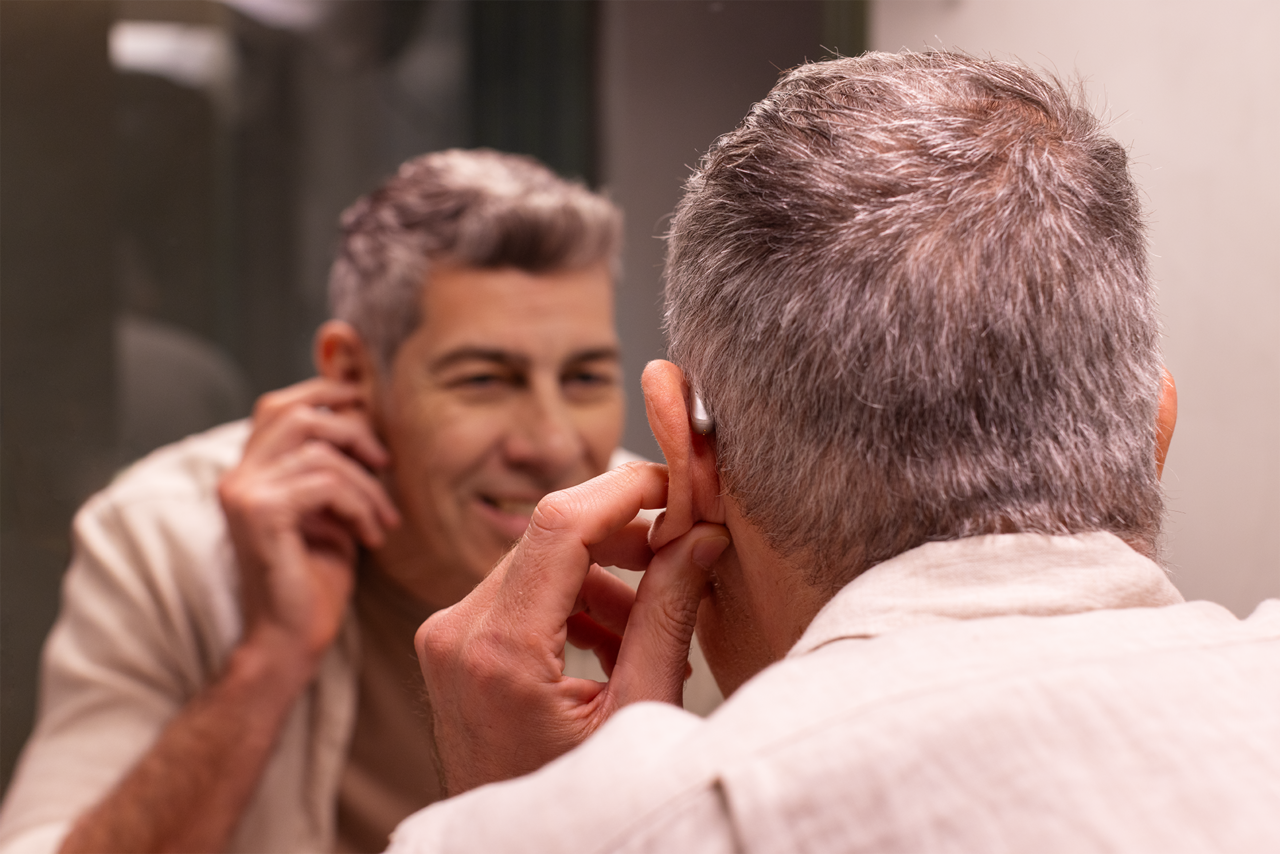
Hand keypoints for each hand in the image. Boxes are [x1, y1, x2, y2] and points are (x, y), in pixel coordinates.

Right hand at [219, 378, 399, 678]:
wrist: (290, 640)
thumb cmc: (315, 581)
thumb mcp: (331, 512)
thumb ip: (334, 468)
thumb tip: (365, 420)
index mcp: (248, 472)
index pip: (279, 406)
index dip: (325, 394)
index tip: (368, 409)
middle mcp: (237, 476)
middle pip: (298, 414)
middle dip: (353, 431)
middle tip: (385, 465)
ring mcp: (244, 493)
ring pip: (322, 452)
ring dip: (367, 485)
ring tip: (384, 519)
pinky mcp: (261, 514)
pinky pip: (326, 483)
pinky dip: (359, 505)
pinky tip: (372, 536)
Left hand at [415, 461, 729, 794]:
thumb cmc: (577, 804)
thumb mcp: (638, 712)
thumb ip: (668, 616)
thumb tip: (702, 537)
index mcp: (499, 652)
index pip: (559, 523)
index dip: (625, 489)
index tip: (678, 485)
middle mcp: (457, 633)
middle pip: (549, 534)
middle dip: (625, 535)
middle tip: (686, 549)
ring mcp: (448, 638)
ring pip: (540, 561)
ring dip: (605, 574)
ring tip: (655, 621)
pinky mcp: (454, 646)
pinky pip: (522, 592)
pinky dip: (575, 599)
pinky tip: (618, 638)